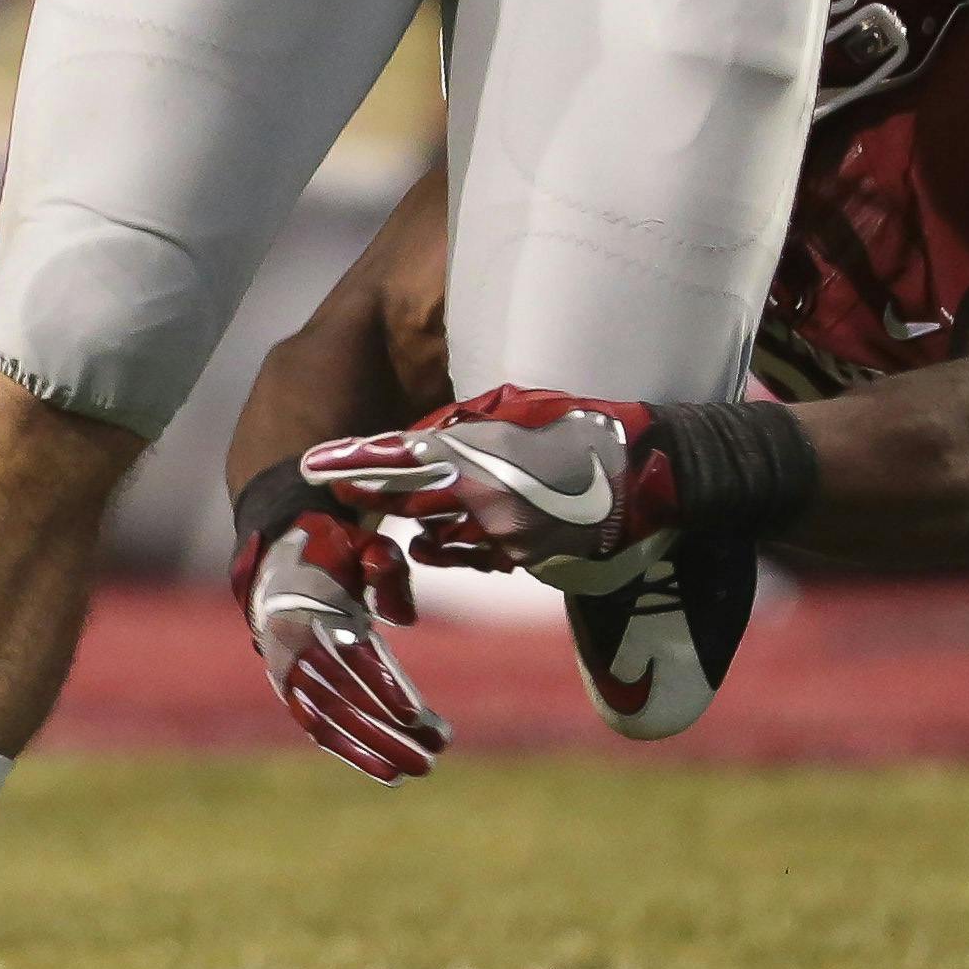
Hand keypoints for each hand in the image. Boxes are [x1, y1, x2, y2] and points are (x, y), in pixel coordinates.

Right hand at [238, 502, 451, 784]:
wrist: (279, 557)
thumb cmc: (335, 548)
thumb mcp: (361, 542)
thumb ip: (385, 567)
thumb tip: (405, 620)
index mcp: (313, 606)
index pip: (353, 657)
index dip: (384, 687)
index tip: (417, 714)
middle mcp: (295, 645)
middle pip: (345, 699)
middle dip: (389, 732)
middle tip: (434, 754)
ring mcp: (287, 671)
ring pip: (331, 721)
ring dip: (374, 750)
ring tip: (418, 769)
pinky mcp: (288, 688)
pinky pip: (316, 726)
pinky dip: (349, 751)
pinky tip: (386, 771)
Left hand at [303, 389, 687, 576]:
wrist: (650, 475)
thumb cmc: (583, 425)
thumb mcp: (516, 407)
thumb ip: (460, 424)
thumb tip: (415, 439)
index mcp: (481, 457)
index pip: (401, 462)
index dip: (355, 465)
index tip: (317, 465)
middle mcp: (485, 502)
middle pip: (410, 504)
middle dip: (374, 493)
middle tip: (338, 487)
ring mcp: (505, 539)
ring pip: (439, 536)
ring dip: (416, 523)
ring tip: (396, 509)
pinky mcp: (525, 561)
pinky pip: (475, 555)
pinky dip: (455, 545)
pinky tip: (441, 537)